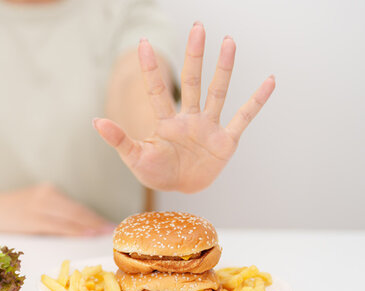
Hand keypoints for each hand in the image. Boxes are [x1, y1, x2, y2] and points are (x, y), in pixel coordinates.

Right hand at [0, 183, 111, 235]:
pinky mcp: (31, 219)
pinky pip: (58, 226)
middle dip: (97, 222)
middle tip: (115, 231)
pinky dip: (74, 230)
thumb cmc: (5, 210)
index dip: (94, 217)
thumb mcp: (31, 205)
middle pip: (78, 212)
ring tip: (105, 234)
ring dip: (90, 226)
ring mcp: (39, 206)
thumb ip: (51, 213)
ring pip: (72, 218)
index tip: (109, 225)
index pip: (76, 207)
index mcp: (48, 191)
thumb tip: (74, 228)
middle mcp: (47, 195)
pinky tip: (86, 234)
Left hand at [94, 22, 275, 192]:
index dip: (150, 68)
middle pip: (192, 80)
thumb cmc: (156, 173)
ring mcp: (208, 126)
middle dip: (195, 54)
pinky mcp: (226, 140)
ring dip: (224, 68)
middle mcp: (189, 118)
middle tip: (198, 26)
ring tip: (228, 41)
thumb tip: (95, 122)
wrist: (181, 190)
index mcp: (166, 121)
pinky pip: (244, 117)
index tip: (142, 43)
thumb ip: (118, 140)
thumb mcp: (135, 158)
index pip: (156, 89)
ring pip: (217, 91)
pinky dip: (257, 100)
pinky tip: (269, 81)